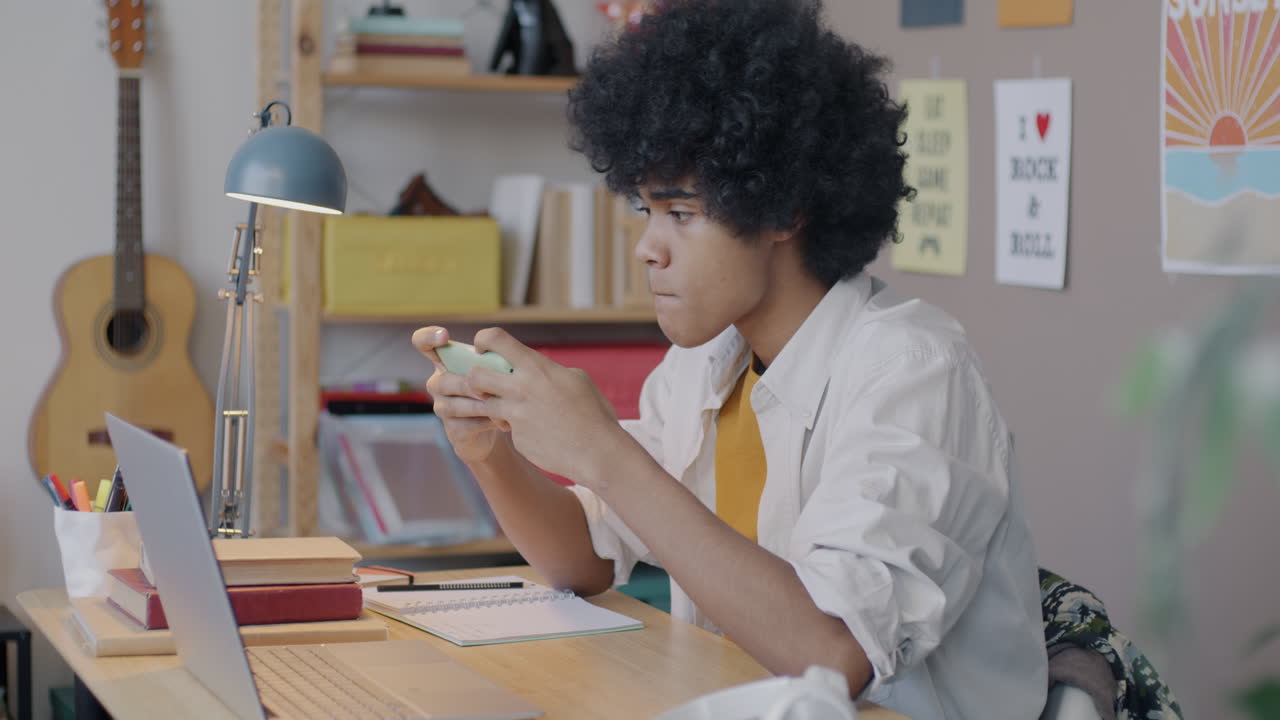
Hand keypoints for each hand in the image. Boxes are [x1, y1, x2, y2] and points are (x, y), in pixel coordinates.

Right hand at [411, 326, 509, 465]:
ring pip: (454, 406)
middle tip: (490, 390)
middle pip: (443, 381)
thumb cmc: (494, 390)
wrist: (494, 427)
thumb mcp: (495, 371)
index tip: (444, 335)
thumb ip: (492, 362)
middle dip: (469, 385)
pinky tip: (503, 421)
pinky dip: (487, 422)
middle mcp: (437, 383)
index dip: (428, 337)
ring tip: (503, 406)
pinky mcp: (452, 430)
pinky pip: (466, 425)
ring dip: (480, 406)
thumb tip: (504, 359)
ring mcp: (441, 408)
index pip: (423, 343)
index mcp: (445, 362)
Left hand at [462, 327, 630, 483]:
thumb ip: (551, 371)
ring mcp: (516, 416)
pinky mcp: (517, 439)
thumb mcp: (578, 379)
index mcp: (537, 368)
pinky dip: (518, 430)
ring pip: (484, 405)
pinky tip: (539, 434)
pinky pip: (508, 429)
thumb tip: (540, 370)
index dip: (483, 340)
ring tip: (514, 411)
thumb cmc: (594, 413)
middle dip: (475, 379)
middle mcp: (520, 389)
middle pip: (474, 376)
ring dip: (493, 407)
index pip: (496, 339)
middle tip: (487, 385)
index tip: (484, 349)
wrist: (598, 452)